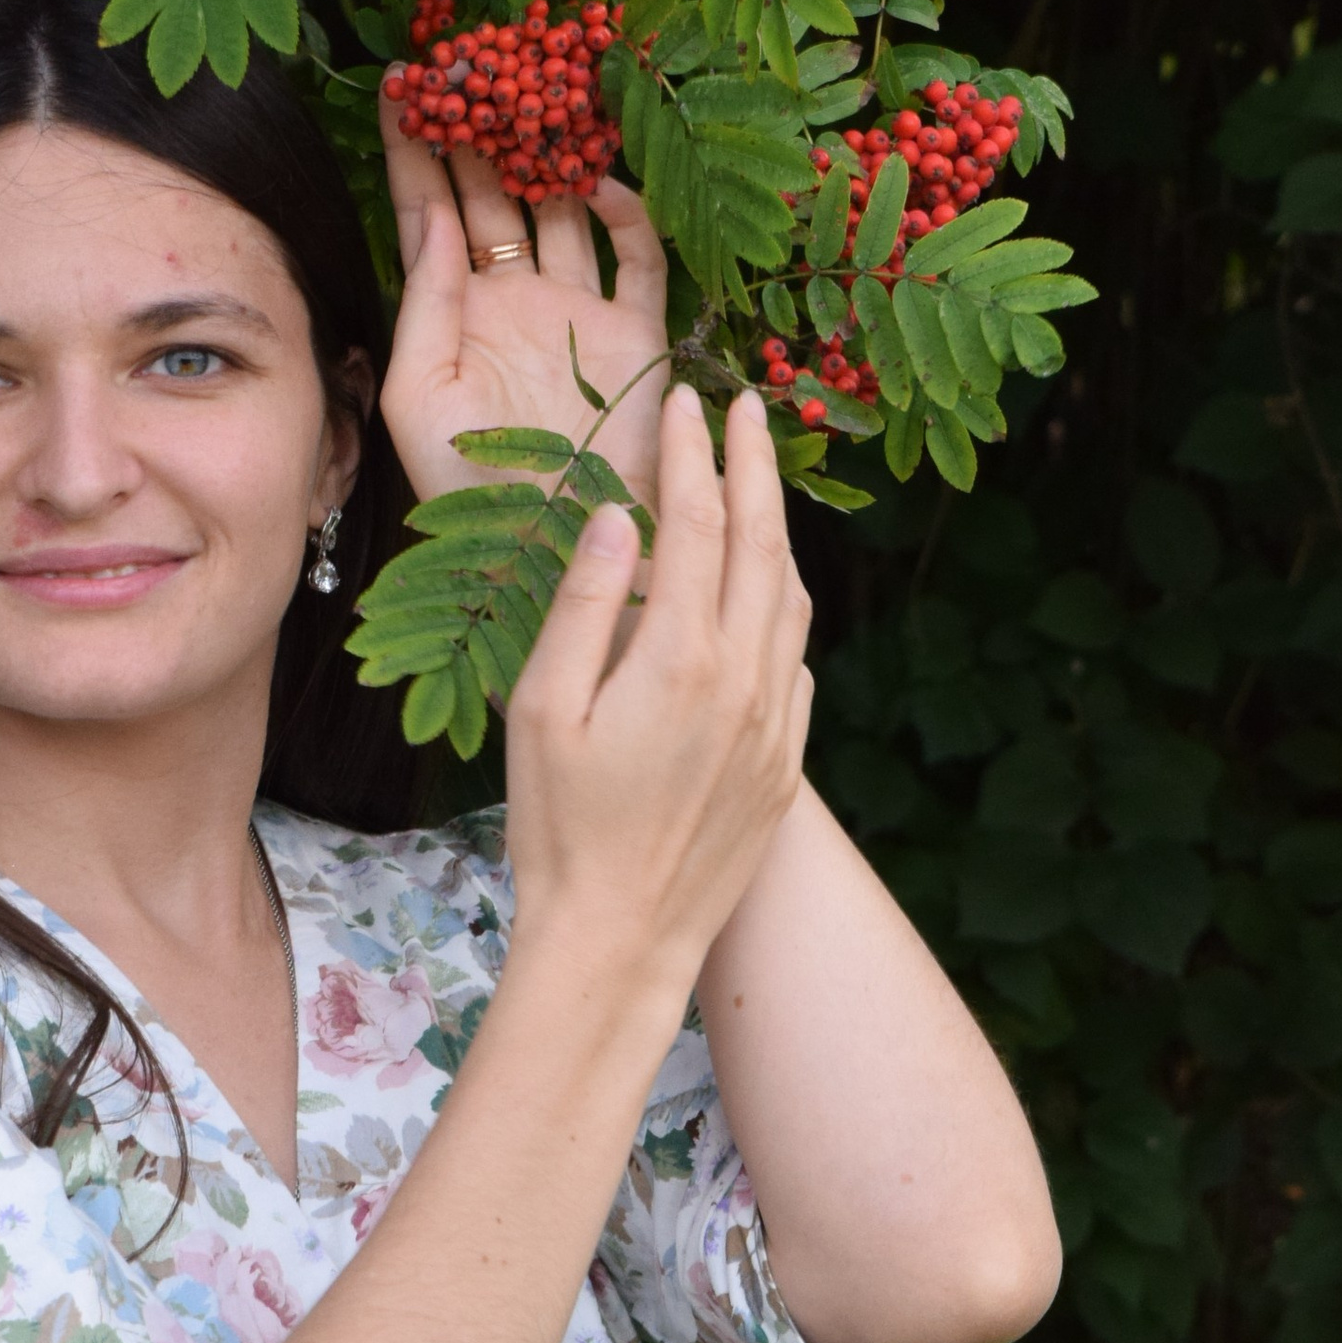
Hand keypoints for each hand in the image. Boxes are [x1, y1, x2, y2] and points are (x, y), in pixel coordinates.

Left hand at [378, 90, 669, 510]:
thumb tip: (436, 217)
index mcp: (454, 313)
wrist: (557, 547)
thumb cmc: (470, 486)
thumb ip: (426, 303)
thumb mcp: (418, 396)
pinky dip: (627, 213)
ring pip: (566, 211)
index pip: (430, 212)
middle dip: (484, 132)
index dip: (416, 151)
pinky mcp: (637, 331)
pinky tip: (601, 179)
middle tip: (474, 65)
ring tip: (537, 95)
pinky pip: (637, 257)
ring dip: (553, 157)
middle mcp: (514, 299)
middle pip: (496, 195)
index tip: (400, 85)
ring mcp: (577, 311)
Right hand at [500, 382, 812, 1010]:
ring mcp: (776, 725)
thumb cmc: (559, 827)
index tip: (680, 402)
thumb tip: (615, 518)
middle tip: (746, 403)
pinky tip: (765, 592)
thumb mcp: (544, 709)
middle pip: (763, 544)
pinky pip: (797, 660)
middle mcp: (746, 682)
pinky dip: (784, 604)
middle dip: (754, 464)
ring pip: (792, 599)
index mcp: (681, 658)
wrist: (623, 940)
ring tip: (759, 479)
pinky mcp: (786, 765)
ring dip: (778, 528)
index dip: (689, 454)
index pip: (695, 523)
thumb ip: (583, 604)